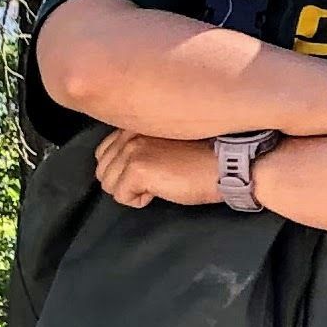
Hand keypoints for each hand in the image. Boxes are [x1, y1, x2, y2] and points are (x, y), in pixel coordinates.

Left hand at [97, 131, 225, 211]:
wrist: (223, 166)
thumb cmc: (201, 159)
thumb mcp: (164, 143)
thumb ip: (139, 145)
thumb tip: (121, 166)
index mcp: (134, 125)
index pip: (103, 152)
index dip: (122, 169)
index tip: (147, 171)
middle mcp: (129, 134)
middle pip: (103, 171)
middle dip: (124, 182)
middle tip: (153, 179)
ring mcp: (132, 151)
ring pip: (109, 185)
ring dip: (132, 191)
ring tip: (157, 184)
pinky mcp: (137, 170)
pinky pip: (122, 197)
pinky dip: (140, 201)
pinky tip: (160, 191)